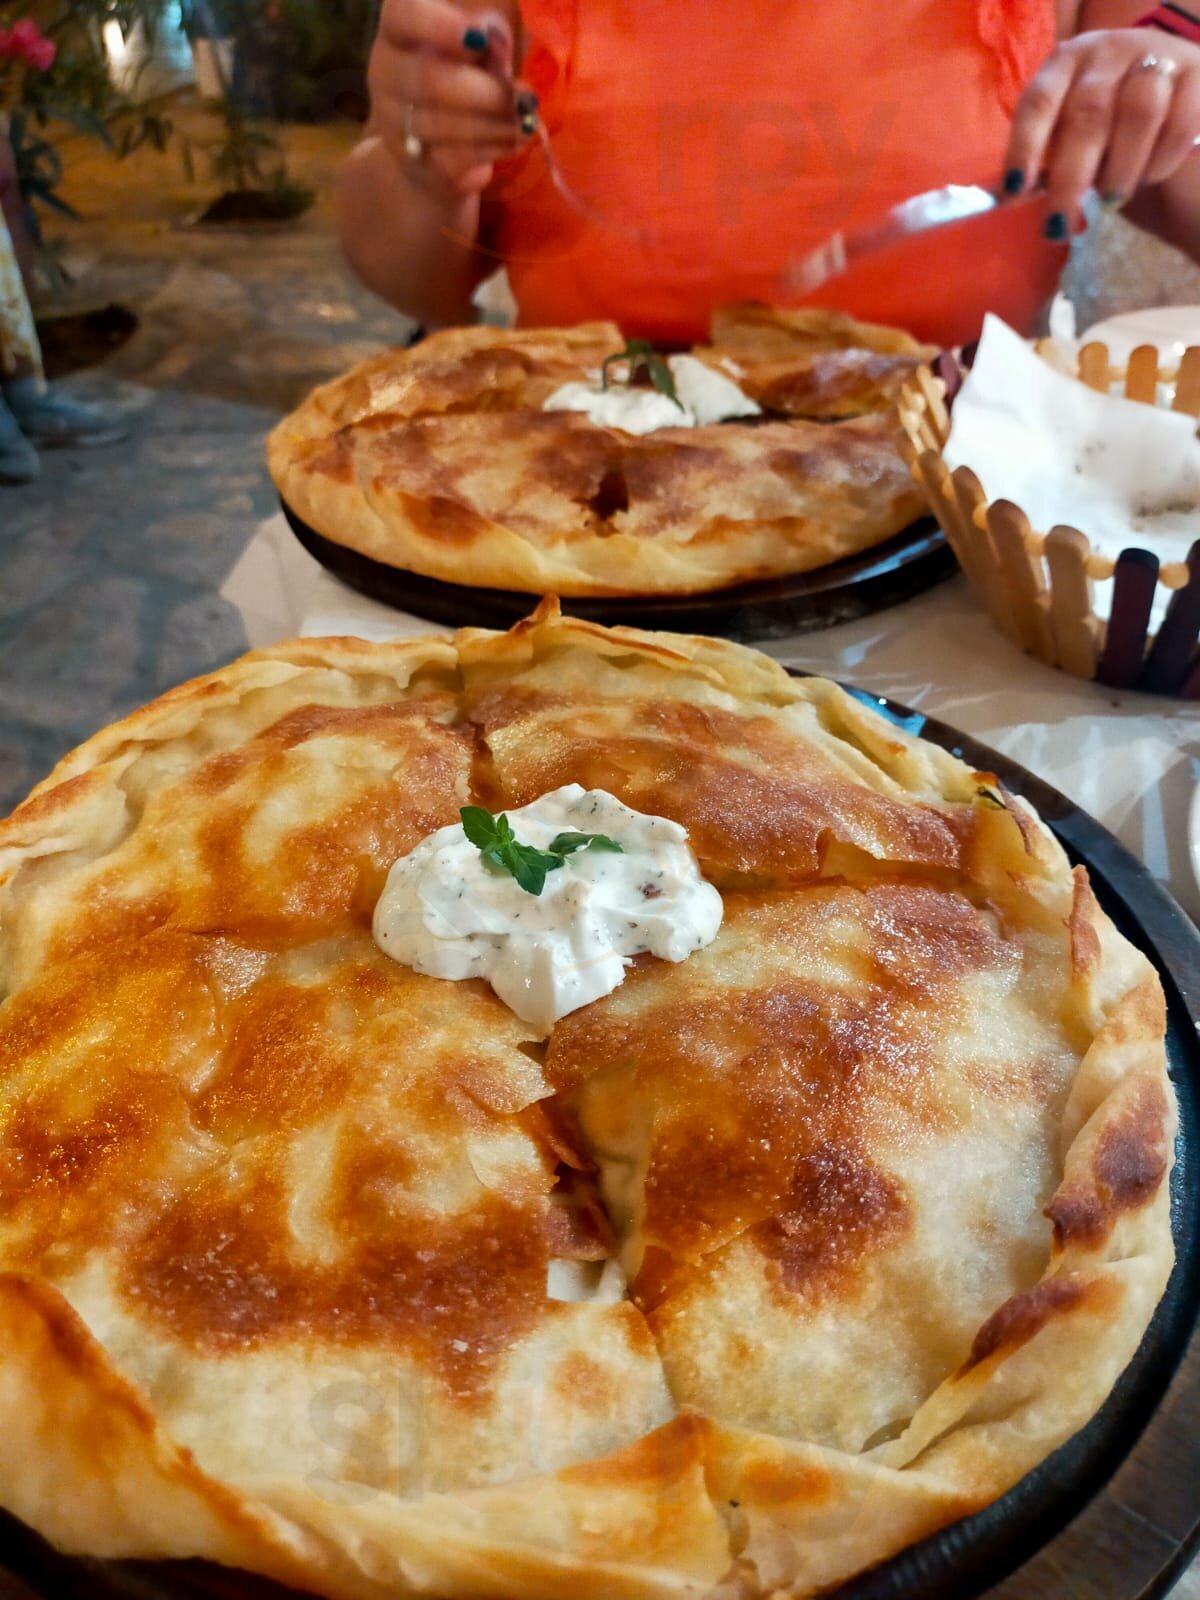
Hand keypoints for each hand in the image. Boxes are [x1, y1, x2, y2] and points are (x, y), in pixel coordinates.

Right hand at [368, 0, 527, 196]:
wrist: (433, 140)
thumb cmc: (461, 72)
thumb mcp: (478, 42)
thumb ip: (489, 37)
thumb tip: (499, 47)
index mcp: (397, 29)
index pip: (403, 15)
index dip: (438, 26)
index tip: (480, 39)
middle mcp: (385, 71)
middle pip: (428, 80)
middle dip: (487, 91)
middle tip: (525, 96)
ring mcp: (394, 120)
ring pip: (443, 125)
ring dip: (495, 124)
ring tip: (527, 121)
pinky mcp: (413, 161)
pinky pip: (453, 158)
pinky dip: (492, 149)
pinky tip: (516, 140)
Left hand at [1005, 28, 1199, 236]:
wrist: (1171, 100)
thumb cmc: (1107, 129)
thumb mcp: (1071, 136)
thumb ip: (1046, 159)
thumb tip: (1011, 197)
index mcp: (1067, 62)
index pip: (1039, 102)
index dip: (1025, 148)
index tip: (1016, 190)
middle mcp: (1111, 50)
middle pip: (1088, 114)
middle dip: (1070, 178)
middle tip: (1059, 225)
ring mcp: (1159, 55)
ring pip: (1139, 113)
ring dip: (1121, 168)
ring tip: (1112, 200)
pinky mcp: (1198, 73)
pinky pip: (1181, 122)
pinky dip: (1162, 159)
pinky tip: (1151, 177)